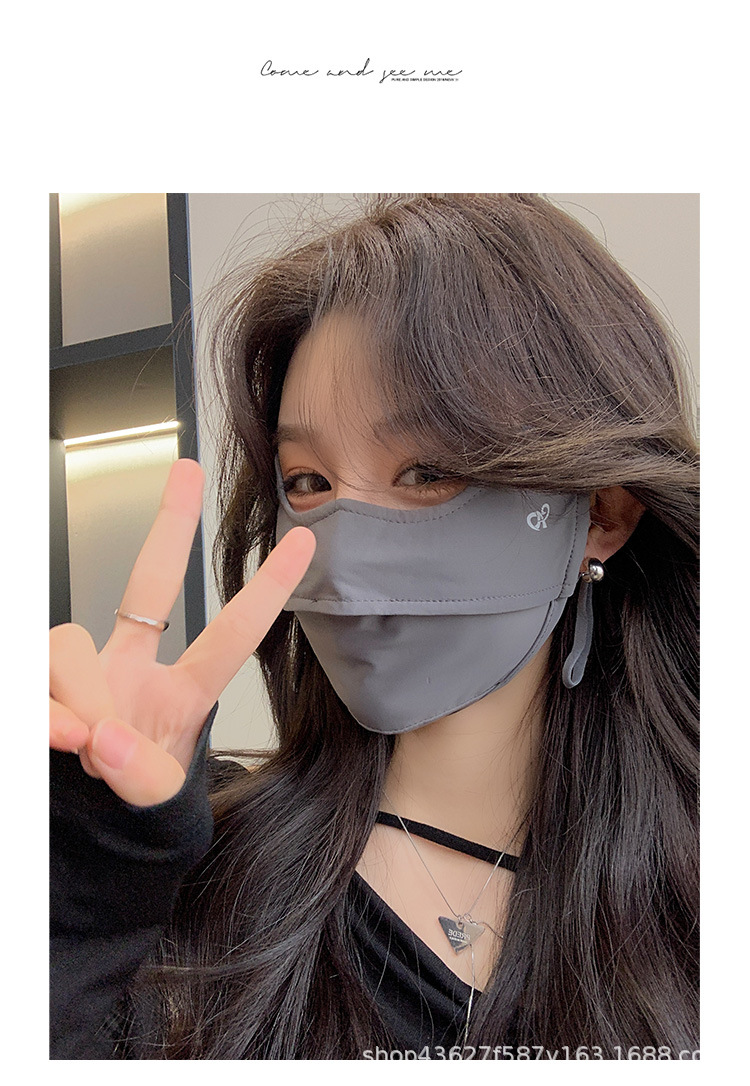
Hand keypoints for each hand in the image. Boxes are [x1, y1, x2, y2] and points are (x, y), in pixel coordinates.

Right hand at [49, 458, 314, 805]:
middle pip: (147, 585)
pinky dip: (41, 709)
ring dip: (75, 690)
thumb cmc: (129, 818)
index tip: (306, 544)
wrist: (81, 844)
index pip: (230, 636)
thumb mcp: (152, 803)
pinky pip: (33, 677)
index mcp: (183, 696)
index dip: (266, 590)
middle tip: (186, 471)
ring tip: (78, 741)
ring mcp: (84, 675)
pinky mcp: (41, 686)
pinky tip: (52, 733)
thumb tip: (103, 735)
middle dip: (168, 526)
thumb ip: (138, 775)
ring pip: (68, 643)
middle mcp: (134, 672)